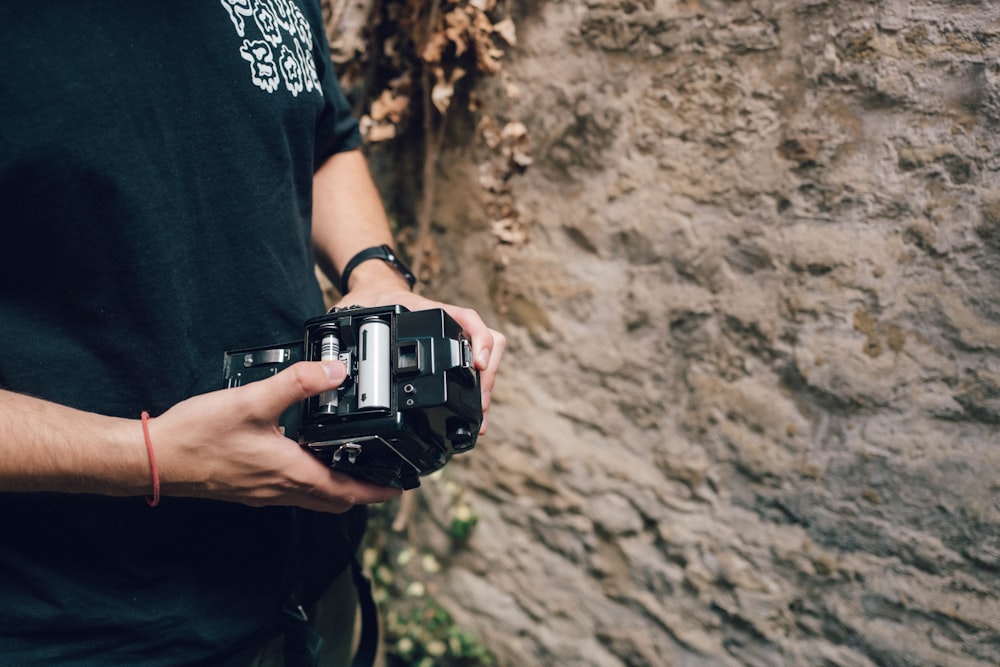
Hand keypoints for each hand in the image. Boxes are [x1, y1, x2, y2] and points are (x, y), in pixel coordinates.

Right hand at [144, 361, 402, 512]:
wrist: (153, 459)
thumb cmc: (197, 437)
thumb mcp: (253, 401)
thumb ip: (297, 383)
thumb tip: (334, 371)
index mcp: (289, 473)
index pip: (347, 492)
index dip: (377, 489)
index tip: (400, 485)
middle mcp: (279, 489)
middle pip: (334, 500)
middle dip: (363, 491)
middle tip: (383, 476)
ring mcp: (263, 491)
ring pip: (312, 496)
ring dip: (337, 486)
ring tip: (352, 464)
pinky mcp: (248, 487)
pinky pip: (291, 489)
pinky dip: (310, 479)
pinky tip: (304, 456)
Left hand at [336, 273, 505, 434]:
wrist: (376, 289)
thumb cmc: (368, 300)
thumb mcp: (354, 311)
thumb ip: (343, 329)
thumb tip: (332, 356)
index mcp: (426, 311)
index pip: (466, 319)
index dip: (478, 340)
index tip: (477, 363)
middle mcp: (446, 323)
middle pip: (488, 343)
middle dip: (487, 378)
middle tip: (478, 406)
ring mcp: (453, 336)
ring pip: (488, 355)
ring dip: (487, 385)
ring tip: (478, 415)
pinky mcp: (452, 349)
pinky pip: (476, 365)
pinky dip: (480, 386)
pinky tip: (474, 411)